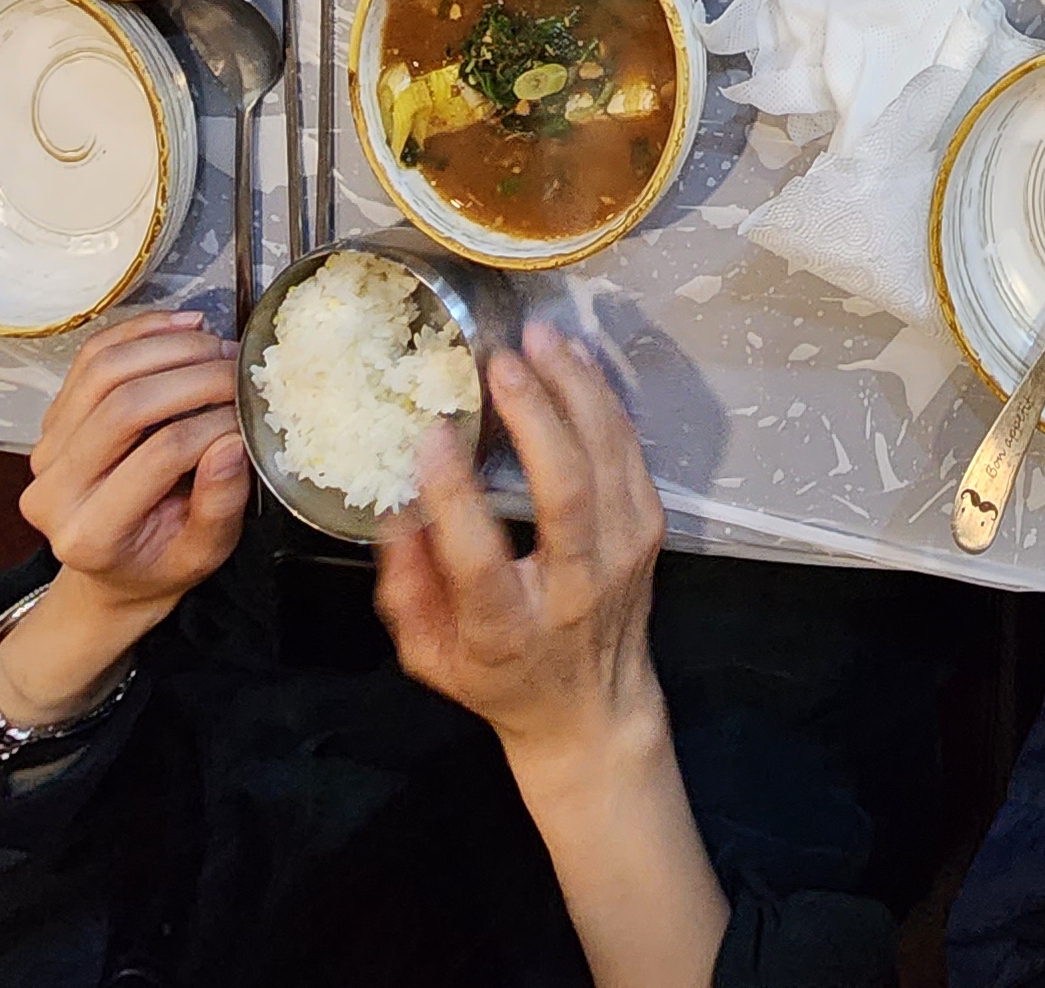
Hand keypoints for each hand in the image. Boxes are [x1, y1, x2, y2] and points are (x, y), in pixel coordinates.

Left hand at [0, 311, 249, 719]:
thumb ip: (219, 505)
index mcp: (90, 534)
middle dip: (194, 376)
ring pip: (103, 371)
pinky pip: (91, 357)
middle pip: (124, 406)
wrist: (113, 569)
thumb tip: (233, 442)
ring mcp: (45, 450)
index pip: (158, 456)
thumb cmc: (162, 562)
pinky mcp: (52, 419)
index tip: (251, 412)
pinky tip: (184, 327)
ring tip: (218, 347)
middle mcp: (53, 489)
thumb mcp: (204, 553)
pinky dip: (139, 331)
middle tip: (241, 368)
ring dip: (168, 346)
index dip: (213, 425)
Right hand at [377, 320, 668, 779]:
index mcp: (510, 627)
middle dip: (534, 416)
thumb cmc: (497, 677)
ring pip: (608, 457)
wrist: (592, 708)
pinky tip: (575, 359)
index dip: (454, 496)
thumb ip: (405, 589)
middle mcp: (577, 587)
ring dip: (574, 388)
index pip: (480, 558)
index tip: (430, 435)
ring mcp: (624, 553)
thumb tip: (395, 514)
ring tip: (538, 336)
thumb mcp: (429, 655)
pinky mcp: (649, 528)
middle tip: (499, 359)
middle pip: (565, 491)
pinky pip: (629, 450)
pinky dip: (603, 397)